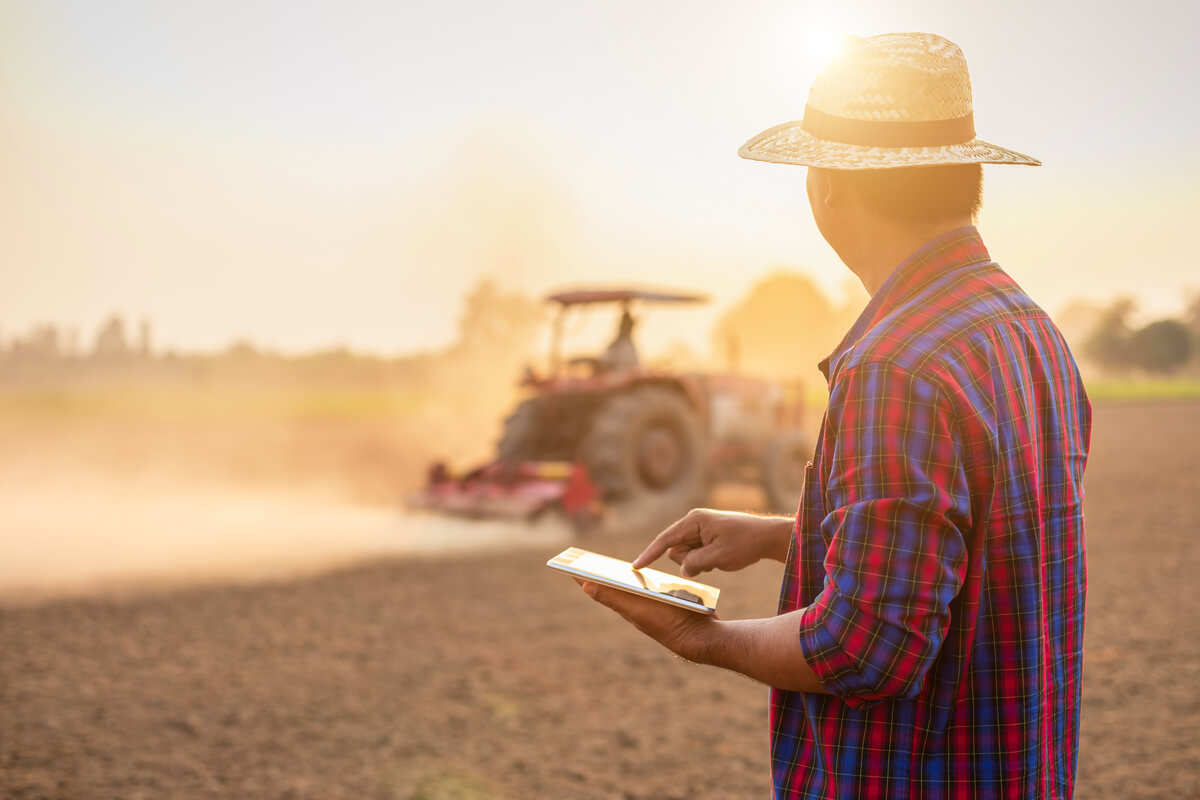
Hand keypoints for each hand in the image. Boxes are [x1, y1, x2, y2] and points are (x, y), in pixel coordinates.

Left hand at [576, 579, 718, 662]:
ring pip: (633, 589)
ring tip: (607, 567)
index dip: (585, 577)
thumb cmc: (668, 621)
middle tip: (586, 561)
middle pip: (614, 588)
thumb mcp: (638, 608)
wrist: (701, 637)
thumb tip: (585, 585)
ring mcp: (652, 608)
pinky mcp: (668, 605)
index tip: (568, 566)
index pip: (600, 589)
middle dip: (600, 575)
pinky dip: (645, 582)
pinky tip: (646, 576)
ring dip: (621, 578)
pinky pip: (652, 590)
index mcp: (626, 607)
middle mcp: (636, 608)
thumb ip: (613, 596)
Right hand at [632, 508, 790, 576]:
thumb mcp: (719, 556)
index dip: (649, 554)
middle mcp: (693, 523)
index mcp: (694, 521)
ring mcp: (699, 530)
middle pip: (675, 550)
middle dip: (689, 561)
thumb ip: (696, 563)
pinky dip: (704, 561)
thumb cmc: (745, 543)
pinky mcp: (706, 538)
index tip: (636, 567)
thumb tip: (682, 570)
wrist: (767, 537)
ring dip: (698, 563)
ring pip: (685, 555)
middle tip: (712, 560)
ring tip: (719, 558)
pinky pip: (695, 555)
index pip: (665, 540)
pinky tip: (721, 558)